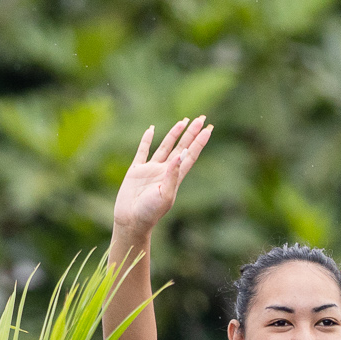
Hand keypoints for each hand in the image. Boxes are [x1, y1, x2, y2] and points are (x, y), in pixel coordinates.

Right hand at [112, 117, 211, 236]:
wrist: (131, 220)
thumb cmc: (150, 212)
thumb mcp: (164, 195)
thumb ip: (172, 175)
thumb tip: (179, 155)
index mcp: (175, 177)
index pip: (191, 155)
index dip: (200, 142)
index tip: (209, 129)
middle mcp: (165, 171)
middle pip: (182, 147)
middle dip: (192, 133)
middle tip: (201, 118)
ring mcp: (151, 169)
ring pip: (166, 147)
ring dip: (174, 134)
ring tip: (184, 121)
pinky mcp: (137, 170)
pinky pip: (143, 151)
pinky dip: (147, 140)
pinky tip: (151, 130)